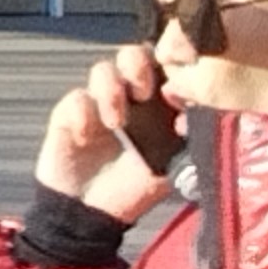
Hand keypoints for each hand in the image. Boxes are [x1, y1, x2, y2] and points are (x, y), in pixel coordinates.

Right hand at [27, 50, 178, 214]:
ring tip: (115, 123)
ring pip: (103, 69)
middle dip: (139, 65)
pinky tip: (86, 136)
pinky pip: (76, 98)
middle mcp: (127, 97)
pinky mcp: (68, 114)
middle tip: (143, 92)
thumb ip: (186, 142)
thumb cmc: (134, 189)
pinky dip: (82, 113)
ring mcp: (96, 103)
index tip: (178, 80)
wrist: (89, 213)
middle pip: (134, 54)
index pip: (167, 67)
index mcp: (157, 104)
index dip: (172, 63)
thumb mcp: (170, 168)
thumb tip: (199, 117)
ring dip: (111, 90)